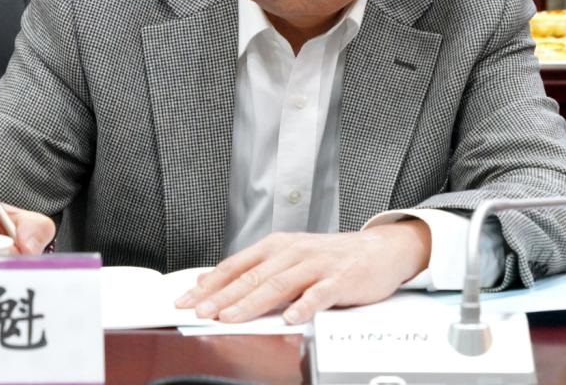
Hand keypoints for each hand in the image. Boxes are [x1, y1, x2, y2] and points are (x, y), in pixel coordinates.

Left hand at [174, 220, 430, 323]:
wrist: (378, 250)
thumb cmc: (329, 258)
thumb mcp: (286, 258)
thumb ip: (252, 270)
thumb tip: (210, 280)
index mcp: (276, 247)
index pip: (235, 266)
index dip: (210, 284)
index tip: (186, 299)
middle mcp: (292, 252)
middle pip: (251, 277)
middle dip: (222, 296)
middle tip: (200, 312)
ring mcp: (316, 265)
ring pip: (278, 284)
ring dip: (251, 303)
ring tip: (230, 318)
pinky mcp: (340, 279)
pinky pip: (319, 294)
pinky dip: (303, 306)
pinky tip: (290, 318)